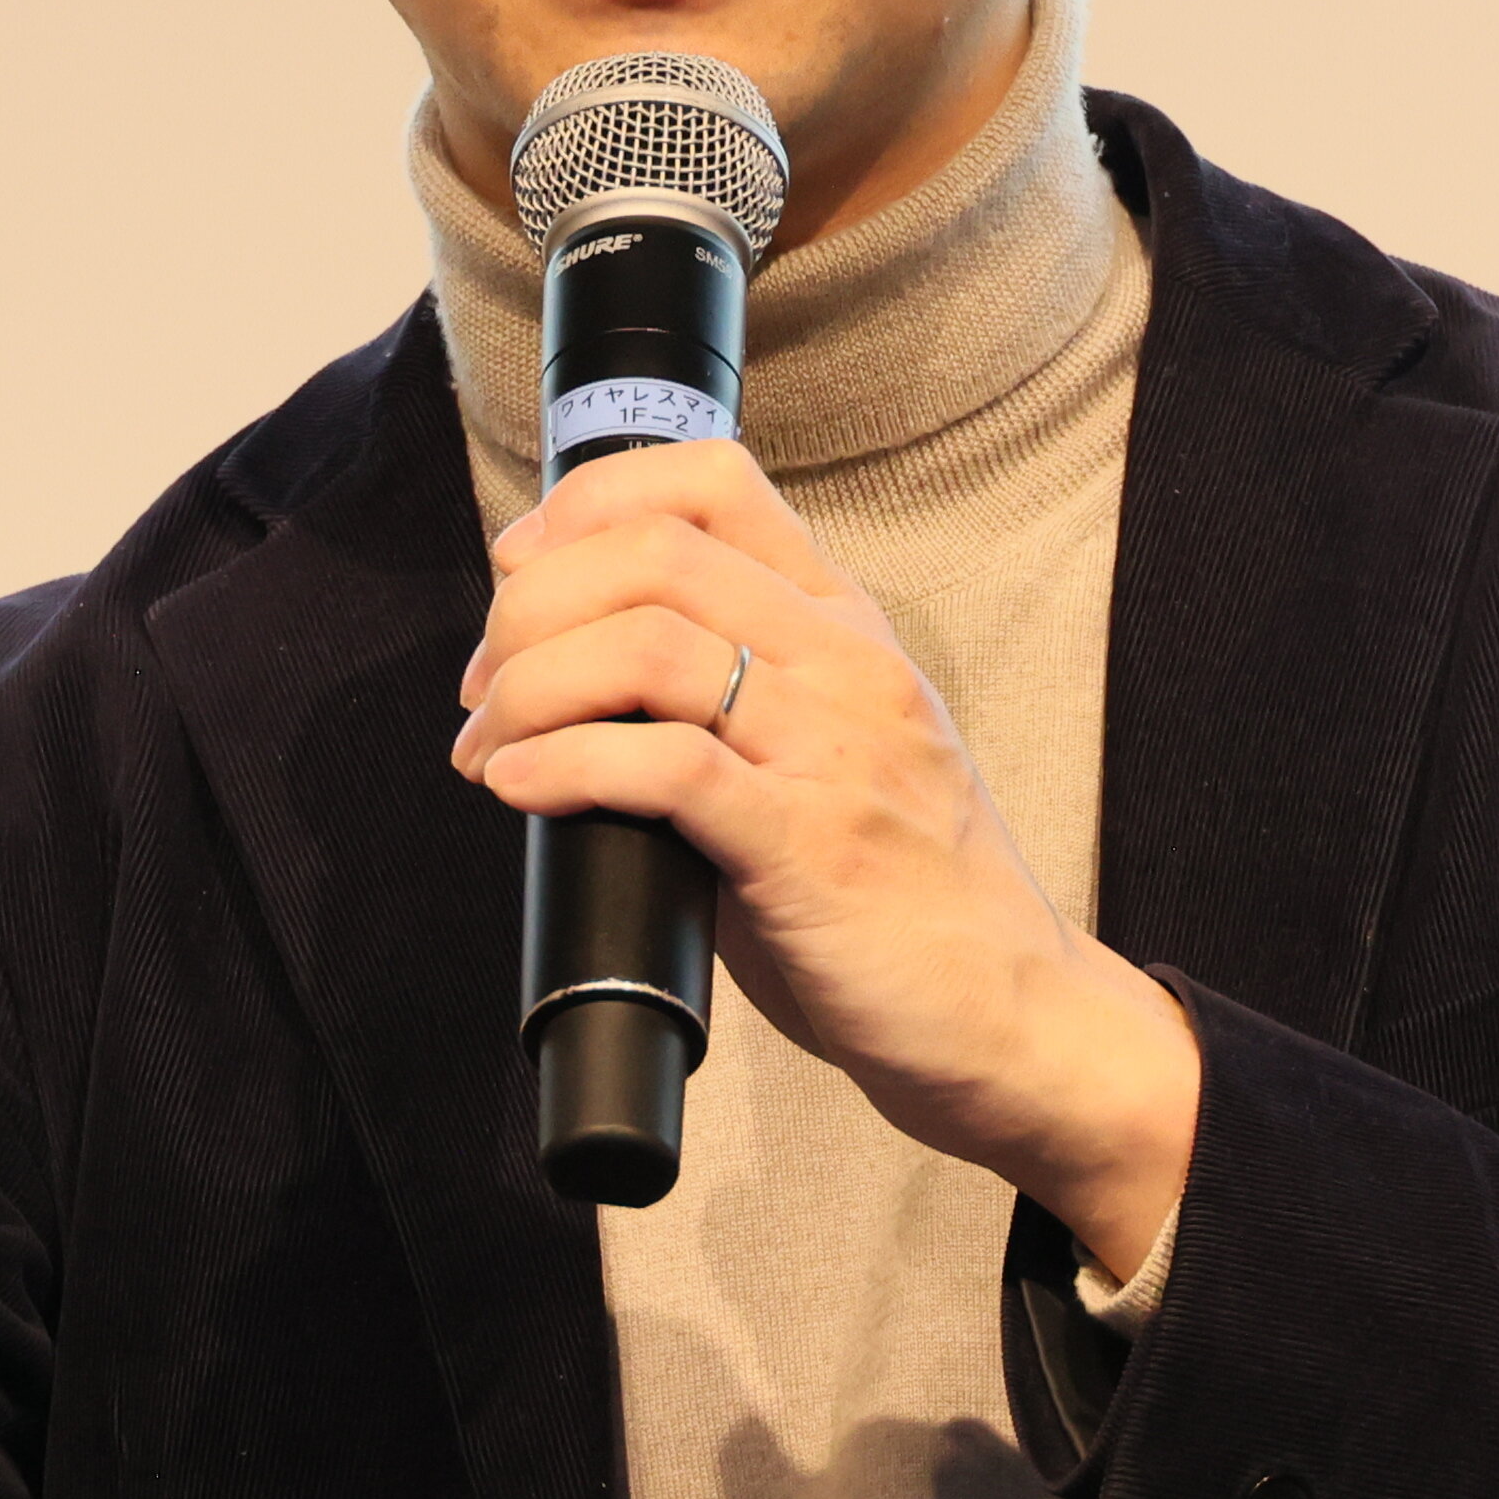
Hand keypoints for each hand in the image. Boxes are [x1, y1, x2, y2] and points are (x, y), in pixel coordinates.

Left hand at [450, 444, 1197, 1278]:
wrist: (1015, 1018)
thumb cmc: (905, 899)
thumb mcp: (832, 756)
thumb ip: (728, 704)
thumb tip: (565, 691)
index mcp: (846, 627)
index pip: (714, 480)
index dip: (588, 503)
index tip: (519, 568)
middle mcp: (847, 665)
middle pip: (654, 554)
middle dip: (531, 607)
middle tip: (484, 685)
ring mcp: (837, 750)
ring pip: (648, 646)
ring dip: (531, 686)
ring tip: (487, 745)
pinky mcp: (814, 846)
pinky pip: (667, 766)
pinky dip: (565, 766)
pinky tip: (518, 787)